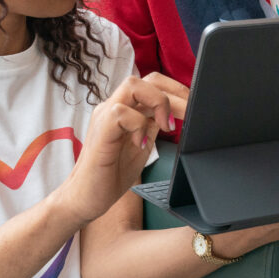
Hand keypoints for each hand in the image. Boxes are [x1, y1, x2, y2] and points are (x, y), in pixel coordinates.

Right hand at [59, 73, 188, 225]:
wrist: (85, 199)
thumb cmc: (111, 174)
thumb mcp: (142, 144)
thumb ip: (153, 125)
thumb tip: (177, 114)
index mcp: (124, 109)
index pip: (152, 83)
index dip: (175, 90)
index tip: (193, 108)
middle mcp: (113, 107)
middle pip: (146, 78)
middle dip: (174, 92)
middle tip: (189, 114)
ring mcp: (105, 116)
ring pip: (132, 85)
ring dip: (158, 103)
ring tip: (166, 127)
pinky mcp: (100, 131)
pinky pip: (121, 111)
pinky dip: (138, 125)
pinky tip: (141, 144)